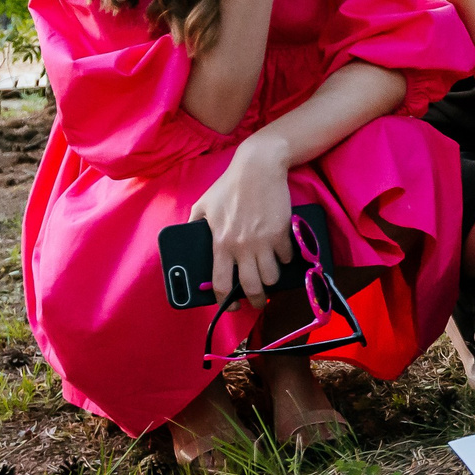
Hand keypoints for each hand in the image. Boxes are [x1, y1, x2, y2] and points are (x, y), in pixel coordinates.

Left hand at [193, 141, 293, 306]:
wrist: (258, 167)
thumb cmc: (229, 185)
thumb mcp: (204, 203)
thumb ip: (193, 223)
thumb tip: (187, 236)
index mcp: (220, 243)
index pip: (221, 284)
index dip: (225, 302)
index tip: (231, 306)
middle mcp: (241, 246)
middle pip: (251, 288)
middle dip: (256, 301)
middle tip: (258, 301)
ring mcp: (264, 241)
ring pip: (272, 277)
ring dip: (271, 280)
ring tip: (269, 275)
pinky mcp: (282, 233)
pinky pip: (287, 257)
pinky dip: (285, 259)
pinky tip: (281, 253)